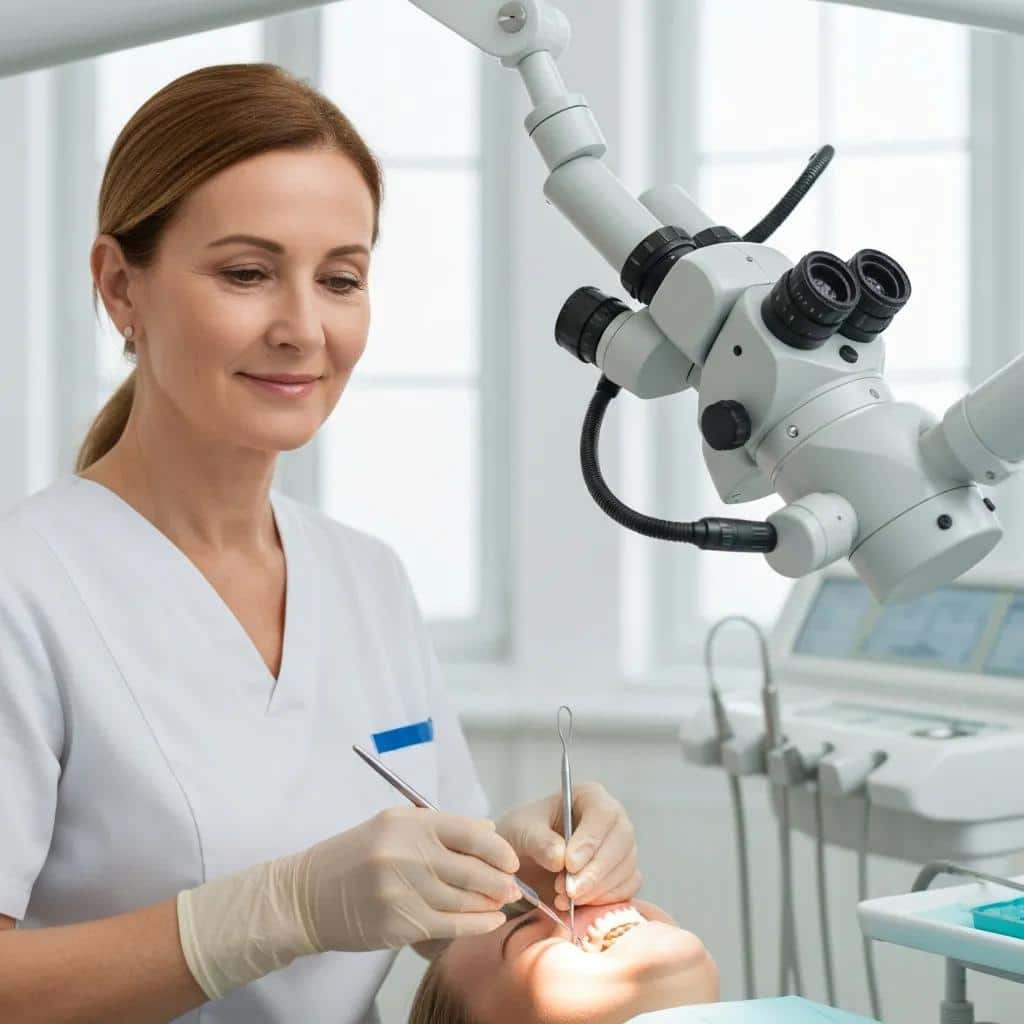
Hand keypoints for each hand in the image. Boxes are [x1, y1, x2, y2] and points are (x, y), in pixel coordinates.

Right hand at [300, 807, 521, 949]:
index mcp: (408, 823)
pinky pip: (450, 925)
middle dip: (501, 880)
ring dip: (492, 903)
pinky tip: (490, 920)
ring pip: (465, 900)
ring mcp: (403, 891)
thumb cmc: (355, 857)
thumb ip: (441, 827)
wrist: (307, 896)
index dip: (498, 848)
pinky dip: (477, 924)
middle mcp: (407, 854)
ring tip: (504, 902)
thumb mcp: (392, 824)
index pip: (470, 832)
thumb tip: (489, 832)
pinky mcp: (399, 924)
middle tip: (512, 884)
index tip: (510, 858)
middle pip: (473, 868)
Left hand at [495, 782, 640, 909]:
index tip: (570, 864)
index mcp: (589, 797)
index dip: (590, 840)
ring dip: (596, 889)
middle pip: (622, 842)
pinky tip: (577, 904)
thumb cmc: (523, 835)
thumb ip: (539, 842)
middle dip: (595, 872)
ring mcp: (621, 849)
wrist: (521, 861)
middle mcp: (612, 821)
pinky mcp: (622, 876)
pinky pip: (626, 889)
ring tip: (564, 898)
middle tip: (569, 891)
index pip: (603, 814)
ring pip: (626, 869)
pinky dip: (604, 901)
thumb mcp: (521, 832)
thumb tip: (560, 857)